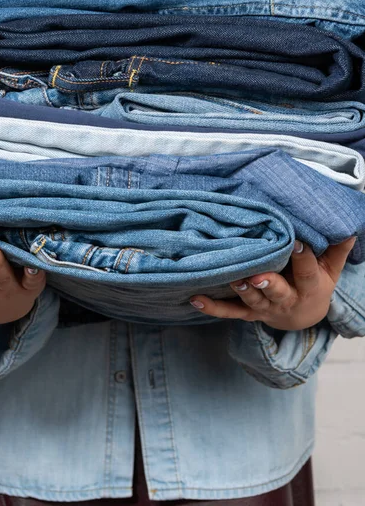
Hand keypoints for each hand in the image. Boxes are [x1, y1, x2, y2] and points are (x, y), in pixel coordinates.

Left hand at [190, 237, 355, 330]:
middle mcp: (286, 299)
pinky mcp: (249, 313)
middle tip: (259, 276)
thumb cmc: (315, 285)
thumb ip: (336, 250)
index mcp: (309, 287)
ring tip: (233, 281)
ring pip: (252, 301)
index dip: (302, 257)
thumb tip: (348, 227)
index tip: (296, 241)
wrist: (303, 318)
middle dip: (268, 284)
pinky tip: (196, 298)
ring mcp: (265, 308)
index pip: (307, 271)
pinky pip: (229, 312)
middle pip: (277, 292)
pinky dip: (212, 307)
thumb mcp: (330, 270)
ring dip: (242, 292)